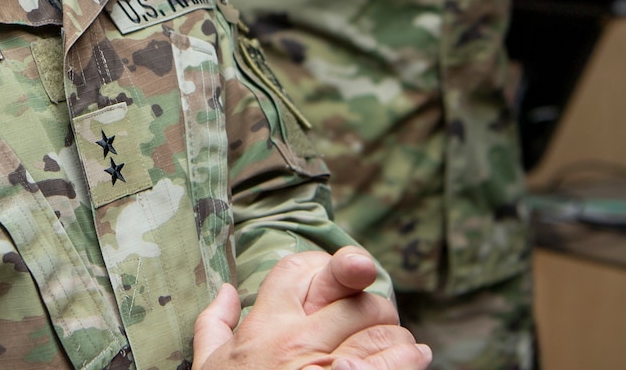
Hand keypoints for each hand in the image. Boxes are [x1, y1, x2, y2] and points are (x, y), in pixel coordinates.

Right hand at [193, 248, 430, 369]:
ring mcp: (326, 368)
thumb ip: (214, 323)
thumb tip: (227, 290)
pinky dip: (410, 357)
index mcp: (264, 326)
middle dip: (369, 305)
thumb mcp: (210, 364)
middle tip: (375, 319)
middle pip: (352, 298)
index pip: (298, 270)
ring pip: (381, 329)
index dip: (322, 267)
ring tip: (400, 342)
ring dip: (396, 333)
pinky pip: (394, 363)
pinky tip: (414, 356)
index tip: (337, 283)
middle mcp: (296, 341)